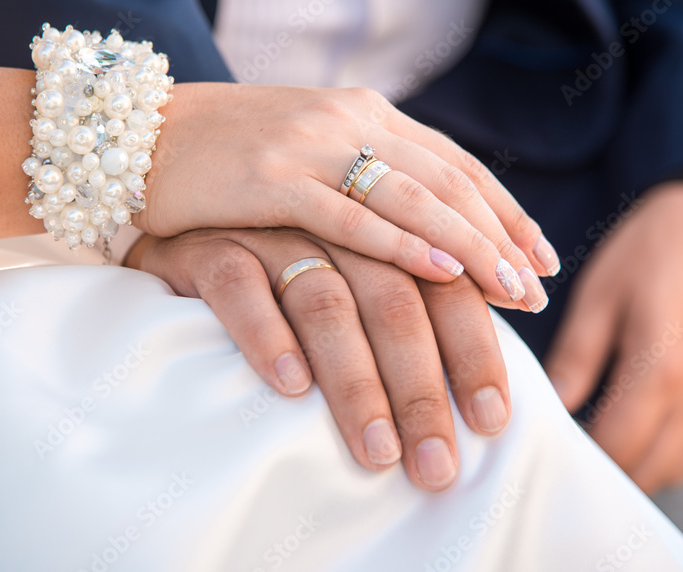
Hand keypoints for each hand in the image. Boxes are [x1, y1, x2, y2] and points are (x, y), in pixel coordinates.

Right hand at [127, 228, 511, 490]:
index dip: (474, 350)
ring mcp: (272, 232)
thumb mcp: (357, 272)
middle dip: (422, 389)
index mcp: (384, 227)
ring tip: (377, 451)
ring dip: (357, 381)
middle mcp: (336, 223)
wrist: (189, 215)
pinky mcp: (211, 246)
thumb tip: (483, 385)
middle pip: (394, 301)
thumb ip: (414, 307)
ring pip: (325, 302)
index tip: (493, 421)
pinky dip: (267, 335)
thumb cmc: (288, 267)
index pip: (447, 284)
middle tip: (437, 466)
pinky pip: (239, 287)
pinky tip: (289, 385)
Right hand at [137, 83, 556, 311]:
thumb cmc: (230, 159)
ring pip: (411, 196)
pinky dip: (400, 243)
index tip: (541, 256)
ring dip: (468, 245)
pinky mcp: (269, 178)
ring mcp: (310, 145)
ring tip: (510, 291)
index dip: (504, 210)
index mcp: (364, 113)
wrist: (140, 134)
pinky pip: (348, 214)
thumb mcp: (311, 154)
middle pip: (446, 182)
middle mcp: (348, 120)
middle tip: (537, 288)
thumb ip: (364, 176)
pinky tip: (439, 271)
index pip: (454, 163)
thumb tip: (422, 229)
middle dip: (499, 237)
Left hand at [544, 182, 682, 492]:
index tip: (551, 441)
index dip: (578, 452)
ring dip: (639, 464)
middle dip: (605, 465)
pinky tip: (645, 429)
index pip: (614, 446)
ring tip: (604, 436)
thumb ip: (574, 359)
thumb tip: (549, 405)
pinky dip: (672, 452)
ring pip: (679, 466)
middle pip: (648, 468)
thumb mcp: (599, 295)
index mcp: (660, 369)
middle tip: (572, 442)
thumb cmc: (654, 248)